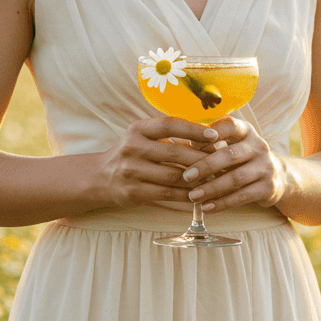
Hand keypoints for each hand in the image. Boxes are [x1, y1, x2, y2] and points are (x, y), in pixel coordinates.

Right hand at [94, 116, 221, 208]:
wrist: (100, 178)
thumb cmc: (132, 156)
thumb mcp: (144, 139)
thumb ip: (169, 138)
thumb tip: (209, 139)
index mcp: (138, 130)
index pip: (170, 125)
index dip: (194, 129)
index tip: (214, 134)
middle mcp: (133, 148)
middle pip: (175, 153)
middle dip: (201, 159)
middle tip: (221, 163)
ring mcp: (132, 171)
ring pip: (174, 176)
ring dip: (197, 180)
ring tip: (214, 180)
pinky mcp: (133, 192)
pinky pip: (167, 194)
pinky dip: (185, 195)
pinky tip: (198, 195)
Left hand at [178, 116, 289, 211]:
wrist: (276, 177)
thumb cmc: (241, 160)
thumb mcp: (230, 146)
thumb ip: (208, 143)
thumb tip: (176, 141)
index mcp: (246, 131)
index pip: (229, 125)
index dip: (211, 133)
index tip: (191, 143)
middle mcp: (258, 146)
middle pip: (230, 155)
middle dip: (206, 166)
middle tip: (186, 177)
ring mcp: (265, 167)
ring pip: (236, 178)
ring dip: (212, 188)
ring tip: (193, 196)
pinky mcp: (268, 187)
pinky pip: (242, 197)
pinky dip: (222, 203)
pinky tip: (206, 207)